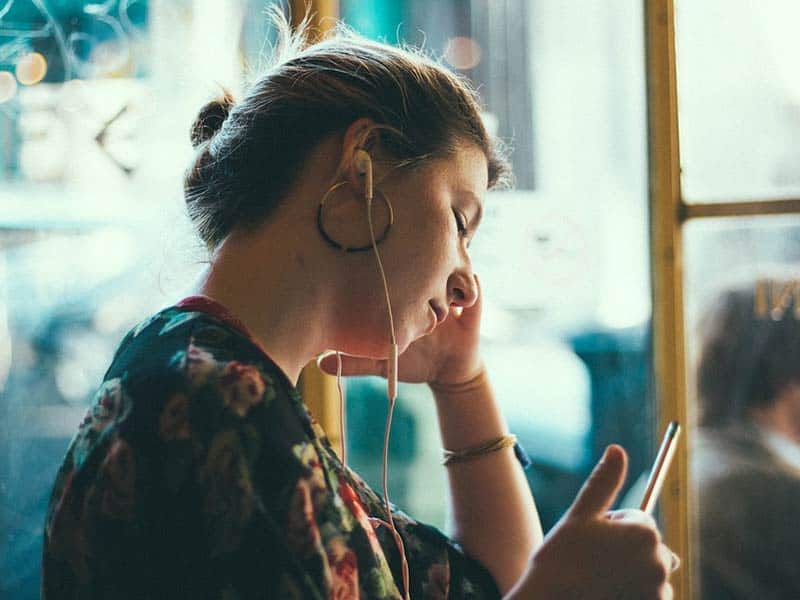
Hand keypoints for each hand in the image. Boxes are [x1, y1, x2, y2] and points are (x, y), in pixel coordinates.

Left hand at [317, 274, 483, 385]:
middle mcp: (429, 291)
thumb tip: (320, 364)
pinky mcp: (472, 310)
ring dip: (447, 272)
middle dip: (421, 260)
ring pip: (453, 272)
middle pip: (428, 263)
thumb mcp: (382, 363)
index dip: (393, 263)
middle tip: (409, 260)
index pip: (401, 272)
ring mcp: (452, 297)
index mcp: (408, 297)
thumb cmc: (412, 363)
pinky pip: (475, 294)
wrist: (447, 373)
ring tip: (438, 277)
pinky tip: (461, 300)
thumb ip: (354, 362)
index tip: (381, 260)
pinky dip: (471, 292)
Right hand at [507, 446, 675, 598]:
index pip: (639, 520)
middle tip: (593, 562)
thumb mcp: (580, 516)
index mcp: (644, 533)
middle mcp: (659, 562)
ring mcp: (659, 591)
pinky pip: (652, 595)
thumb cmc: (561, 560)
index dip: (613, 527)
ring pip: (650, 572)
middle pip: (648, 546)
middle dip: (626, 550)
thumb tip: (617, 449)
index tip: (591, 541)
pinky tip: (609, 594)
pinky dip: (634, 593)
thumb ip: (604, 482)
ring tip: (599, 581)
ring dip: (631, 574)